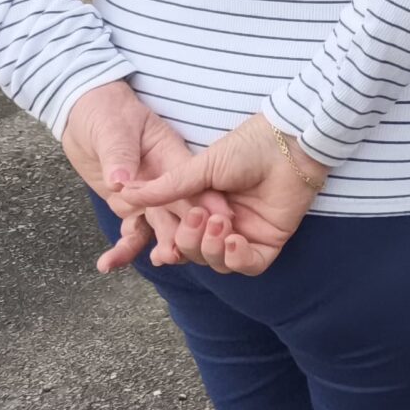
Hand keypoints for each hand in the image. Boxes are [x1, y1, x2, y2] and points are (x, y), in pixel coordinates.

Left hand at [61, 81, 223, 273]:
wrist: (85, 117)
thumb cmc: (105, 112)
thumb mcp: (112, 128)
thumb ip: (119, 154)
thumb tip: (119, 179)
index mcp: (172, 156)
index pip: (194, 181)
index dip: (207, 200)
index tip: (221, 219)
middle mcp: (167, 181)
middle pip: (183, 209)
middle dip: (188, 230)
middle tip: (185, 249)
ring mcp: (149, 198)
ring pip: (162, 226)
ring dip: (163, 245)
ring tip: (161, 260)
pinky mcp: (130, 209)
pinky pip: (131, 233)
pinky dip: (123, 250)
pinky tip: (108, 265)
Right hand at [114, 113, 329, 277]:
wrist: (286, 143)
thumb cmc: (246, 148)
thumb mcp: (198, 168)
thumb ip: (165, 188)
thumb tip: (123, 192)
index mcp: (201, 208)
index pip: (177, 238)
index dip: (166, 244)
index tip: (158, 244)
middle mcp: (221, 225)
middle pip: (194, 254)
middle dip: (190, 241)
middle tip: (198, 216)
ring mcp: (246, 234)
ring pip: (218, 263)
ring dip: (211, 248)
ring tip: (220, 221)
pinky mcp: (270, 240)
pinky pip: (250, 266)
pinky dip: (237, 259)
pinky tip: (234, 240)